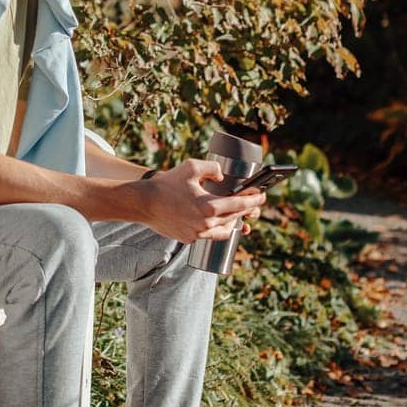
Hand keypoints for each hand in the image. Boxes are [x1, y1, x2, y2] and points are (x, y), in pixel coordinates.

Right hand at [136, 158, 266, 245]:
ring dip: (231, 221)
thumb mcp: (191, 167)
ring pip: (223, 230)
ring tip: (234, 214)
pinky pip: (208, 235)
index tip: (262, 196)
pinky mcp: (189, 239)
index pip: (241, 205)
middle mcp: (206, 223)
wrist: (144, 203)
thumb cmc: (166, 184)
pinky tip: (214, 221)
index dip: (254, 200)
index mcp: (210, 206)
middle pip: (234, 218)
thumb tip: (222, 177)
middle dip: (245, 209)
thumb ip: (212, 168)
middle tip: (251, 202)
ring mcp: (197, 234)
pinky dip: (214, 227)